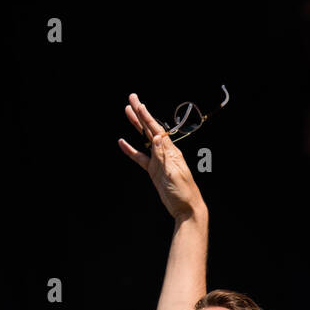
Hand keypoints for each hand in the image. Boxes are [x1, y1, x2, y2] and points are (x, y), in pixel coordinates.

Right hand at [117, 92, 205, 220]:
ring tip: (127, 112)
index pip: (156, 130)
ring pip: (144, 140)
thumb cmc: (183, 192)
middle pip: (150, 129)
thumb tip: (156, 137)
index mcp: (171, 152)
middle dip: (141, 114)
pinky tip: (123, 143)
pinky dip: (131, 150)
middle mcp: (165, 153)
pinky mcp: (154, 171)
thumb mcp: (173, 174)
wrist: (186, 209)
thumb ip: (163, 156)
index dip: (147, 117)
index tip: (138, 104)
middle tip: (131, 99)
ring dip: (136, 126)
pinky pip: (140, 158)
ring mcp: (159, 161)